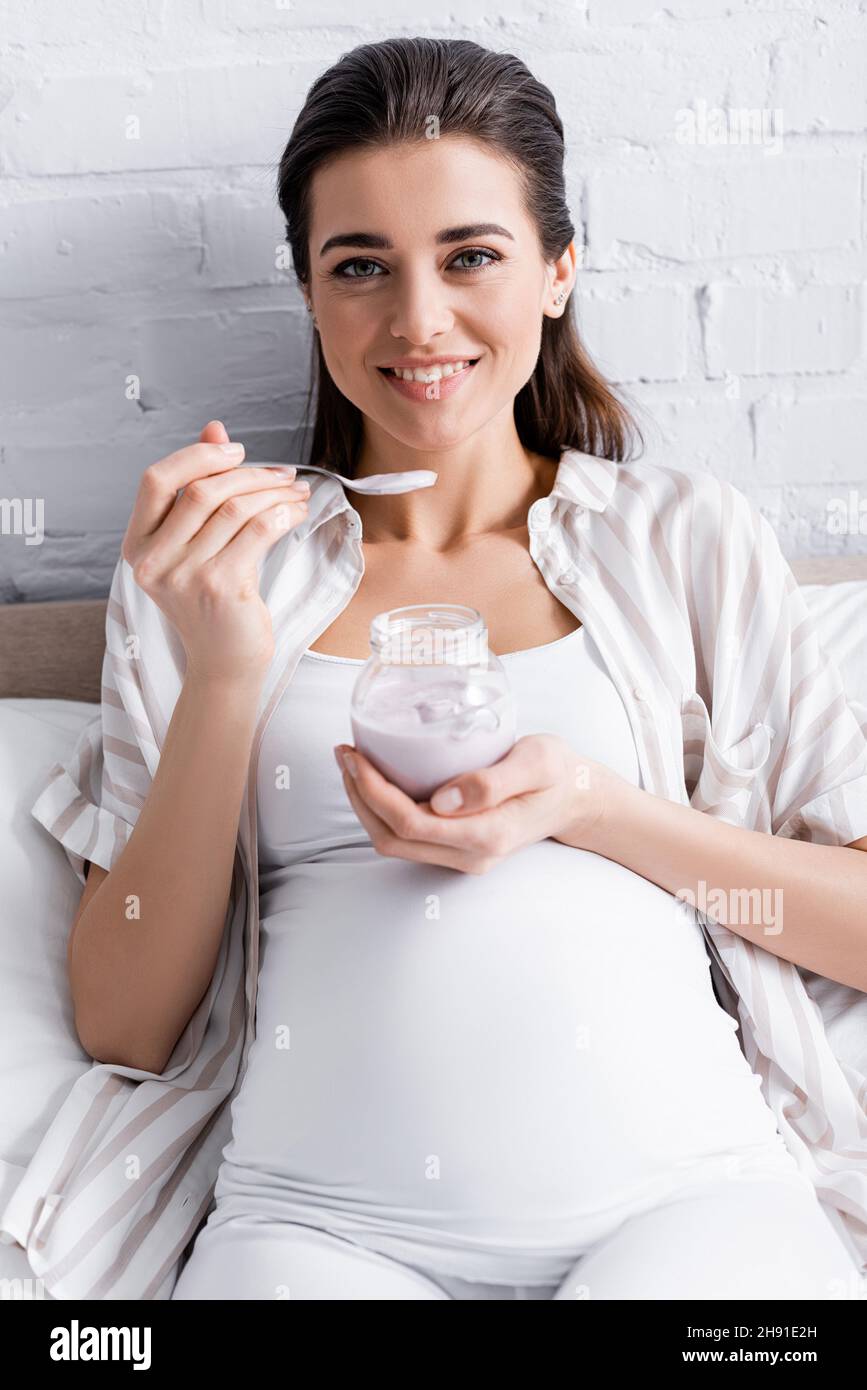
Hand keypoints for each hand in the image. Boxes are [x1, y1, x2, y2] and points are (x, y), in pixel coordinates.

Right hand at [121, 419, 310, 683]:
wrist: (225, 664)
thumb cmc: (213, 601)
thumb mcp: (198, 544)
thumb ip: (200, 487)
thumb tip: (214, 428)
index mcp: (137, 545)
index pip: (156, 480)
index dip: (197, 456)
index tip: (236, 451)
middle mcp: (153, 561)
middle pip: (203, 491)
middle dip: (251, 474)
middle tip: (285, 474)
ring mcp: (185, 576)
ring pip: (234, 509)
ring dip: (274, 493)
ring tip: (298, 493)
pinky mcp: (220, 588)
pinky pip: (257, 531)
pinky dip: (283, 514)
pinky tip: (297, 513)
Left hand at [333, 733, 617, 873]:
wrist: (578, 798)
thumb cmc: (558, 772)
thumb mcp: (536, 763)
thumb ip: (493, 781)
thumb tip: (443, 800)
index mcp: (485, 835)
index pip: (409, 823)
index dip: (373, 791)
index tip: (355, 755)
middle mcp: (470, 855)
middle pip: (390, 838)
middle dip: (358, 798)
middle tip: (344, 754)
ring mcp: (462, 857)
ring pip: (393, 842)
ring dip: (365, 805)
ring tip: (352, 762)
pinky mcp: (457, 848)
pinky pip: (407, 837)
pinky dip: (382, 809)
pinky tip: (377, 778)